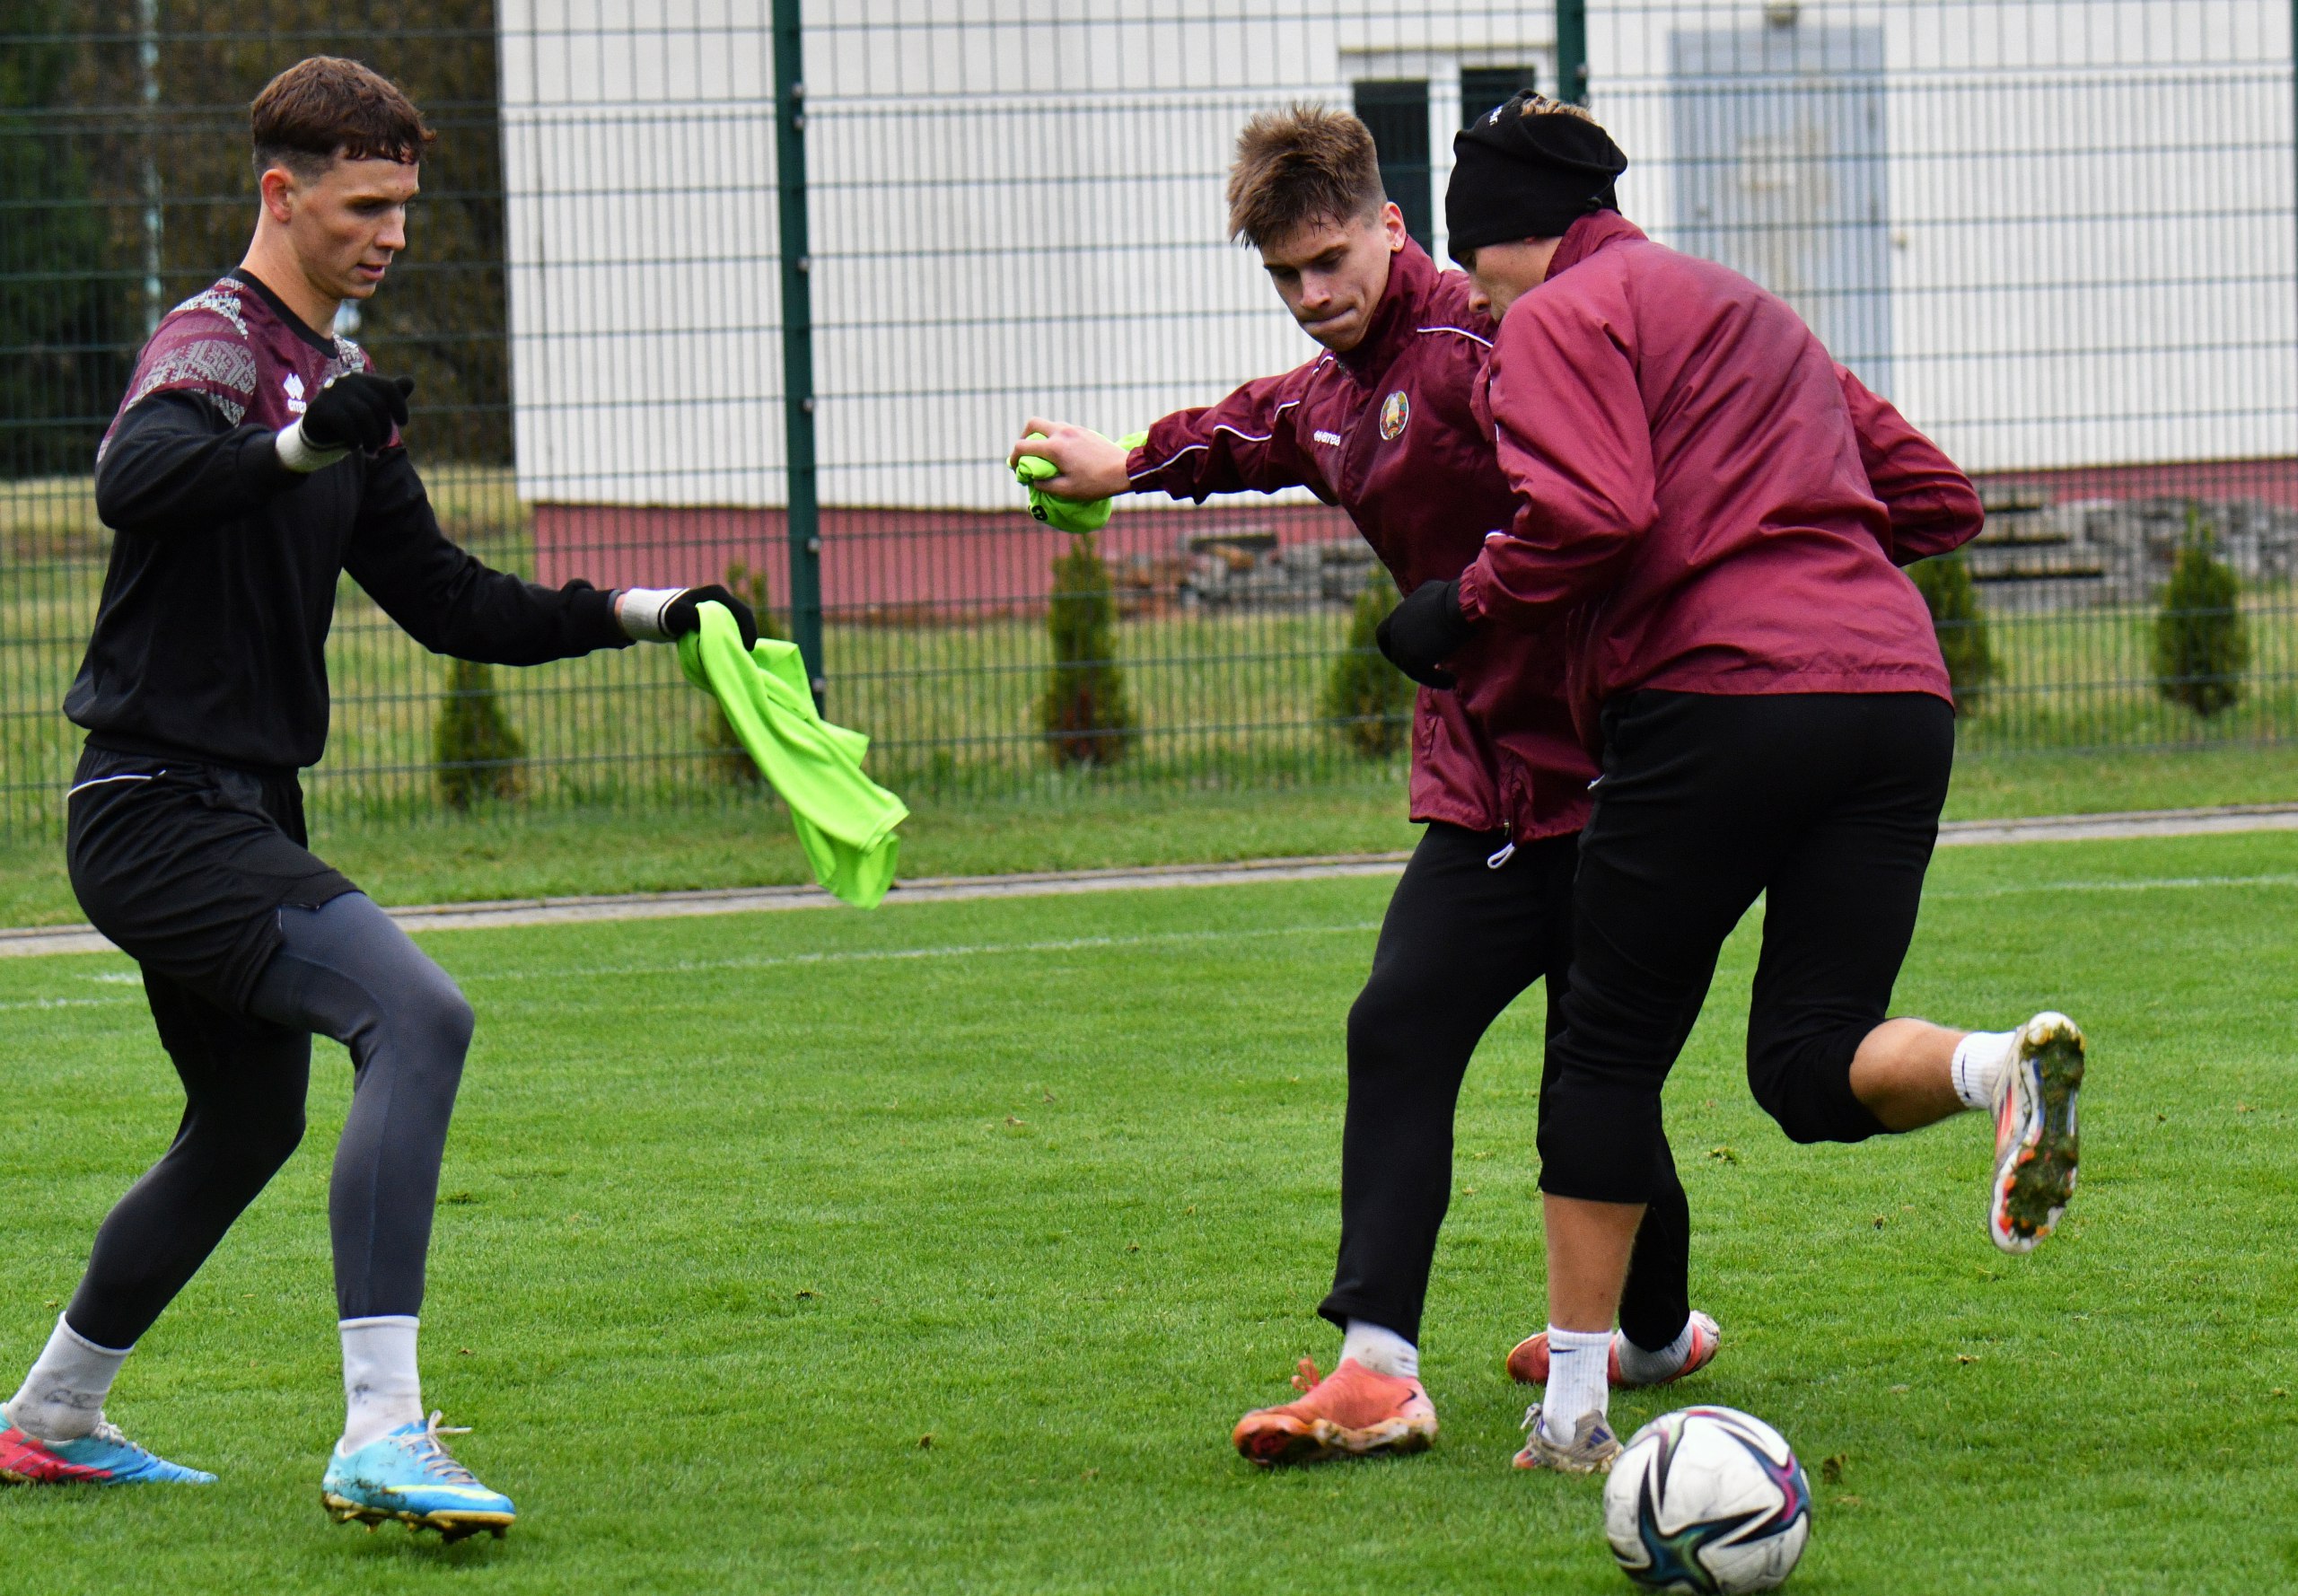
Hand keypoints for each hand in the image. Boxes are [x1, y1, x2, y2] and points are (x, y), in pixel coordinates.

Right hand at [301, 372, 412, 451]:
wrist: (317, 434)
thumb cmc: (350, 421)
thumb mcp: (372, 409)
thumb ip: (390, 396)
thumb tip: (410, 380)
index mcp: (360, 379)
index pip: (389, 388)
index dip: (400, 406)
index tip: (403, 423)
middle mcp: (345, 381)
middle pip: (378, 405)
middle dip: (384, 429)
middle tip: (381, 444)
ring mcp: (330, 392)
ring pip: (364, 415)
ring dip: (372, 438)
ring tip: (371, 450)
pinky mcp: (319, 408)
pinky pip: (346, 424)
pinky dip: (354, 438)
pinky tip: (354, 446)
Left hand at [665, 584, 759, 648]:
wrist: (658, 615)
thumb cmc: (669, 614)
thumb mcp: (679, 615)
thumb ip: (693, 617)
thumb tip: (708, 624)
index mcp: (717, 593)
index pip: (742, 611)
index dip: (748, 630)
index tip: (747, 648)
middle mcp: (721, 597)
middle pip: (742, 617)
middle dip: (747, 634)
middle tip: (746, 653)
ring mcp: (719, 605)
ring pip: (737, 622)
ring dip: (740, 636)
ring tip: (740, 652)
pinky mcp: (715, 615)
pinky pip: (730, 625)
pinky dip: (733, 636)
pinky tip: (731, 648)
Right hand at [1007, 418, 1131, 500]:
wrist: (1125, 470)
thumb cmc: (1096, 483)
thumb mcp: (1067, 491)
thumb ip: (1045, 485)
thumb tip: (1034, 480)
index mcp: (1054, 448)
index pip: (1022, 446)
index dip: (1013, 458)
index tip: (1016, 469)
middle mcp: (1062, 433)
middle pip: (1032, 424)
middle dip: (1024, 437)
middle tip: (1026, 452)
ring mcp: (1074, 429)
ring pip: (1049, 424)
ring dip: (1041, 436)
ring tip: (1045, 454)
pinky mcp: (1084, 430)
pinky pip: (1063, 429)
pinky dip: (1056, 437)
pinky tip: (1064, 453)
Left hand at [1376, 579, 1473, 688]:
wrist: (1459, 603)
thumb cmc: (1451, 595)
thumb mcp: (1430, 591)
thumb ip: (1421, 604)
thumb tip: (1428, 608)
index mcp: (1396, 616)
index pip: (1382, 635)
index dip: (1389, 647)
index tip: (1399, 655)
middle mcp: (1396, 632)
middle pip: (1398, 656)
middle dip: (1411, 665)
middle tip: (1429, 671)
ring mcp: (1404, 646)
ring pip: (1412, 670)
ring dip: (1429, 677)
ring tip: (1448, 680)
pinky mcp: (1416, 659)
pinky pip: (1426, 677)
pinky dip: (1439, 681)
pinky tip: (1452, 680)